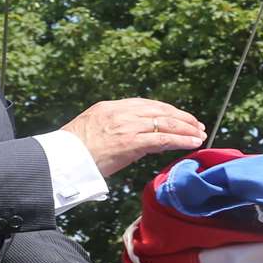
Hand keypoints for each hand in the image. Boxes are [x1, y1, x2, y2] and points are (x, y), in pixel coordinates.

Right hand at [61, 99, 206, 175]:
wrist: (63, 158)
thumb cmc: (74, 151)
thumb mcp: (95, 130)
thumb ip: (115, 129)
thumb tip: (137, 141)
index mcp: (111, 107)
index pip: (146, 104)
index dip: (166, 110)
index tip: (178, 116)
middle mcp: (122, 112)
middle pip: (160, 110)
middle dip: (181, 117)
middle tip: (196, 124)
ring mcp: (127, 126)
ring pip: (165, 123)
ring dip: (186, 128)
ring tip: (199, 133)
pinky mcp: (132, 142)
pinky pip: (163, 138)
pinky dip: (181, 140)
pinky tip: (192, 143)